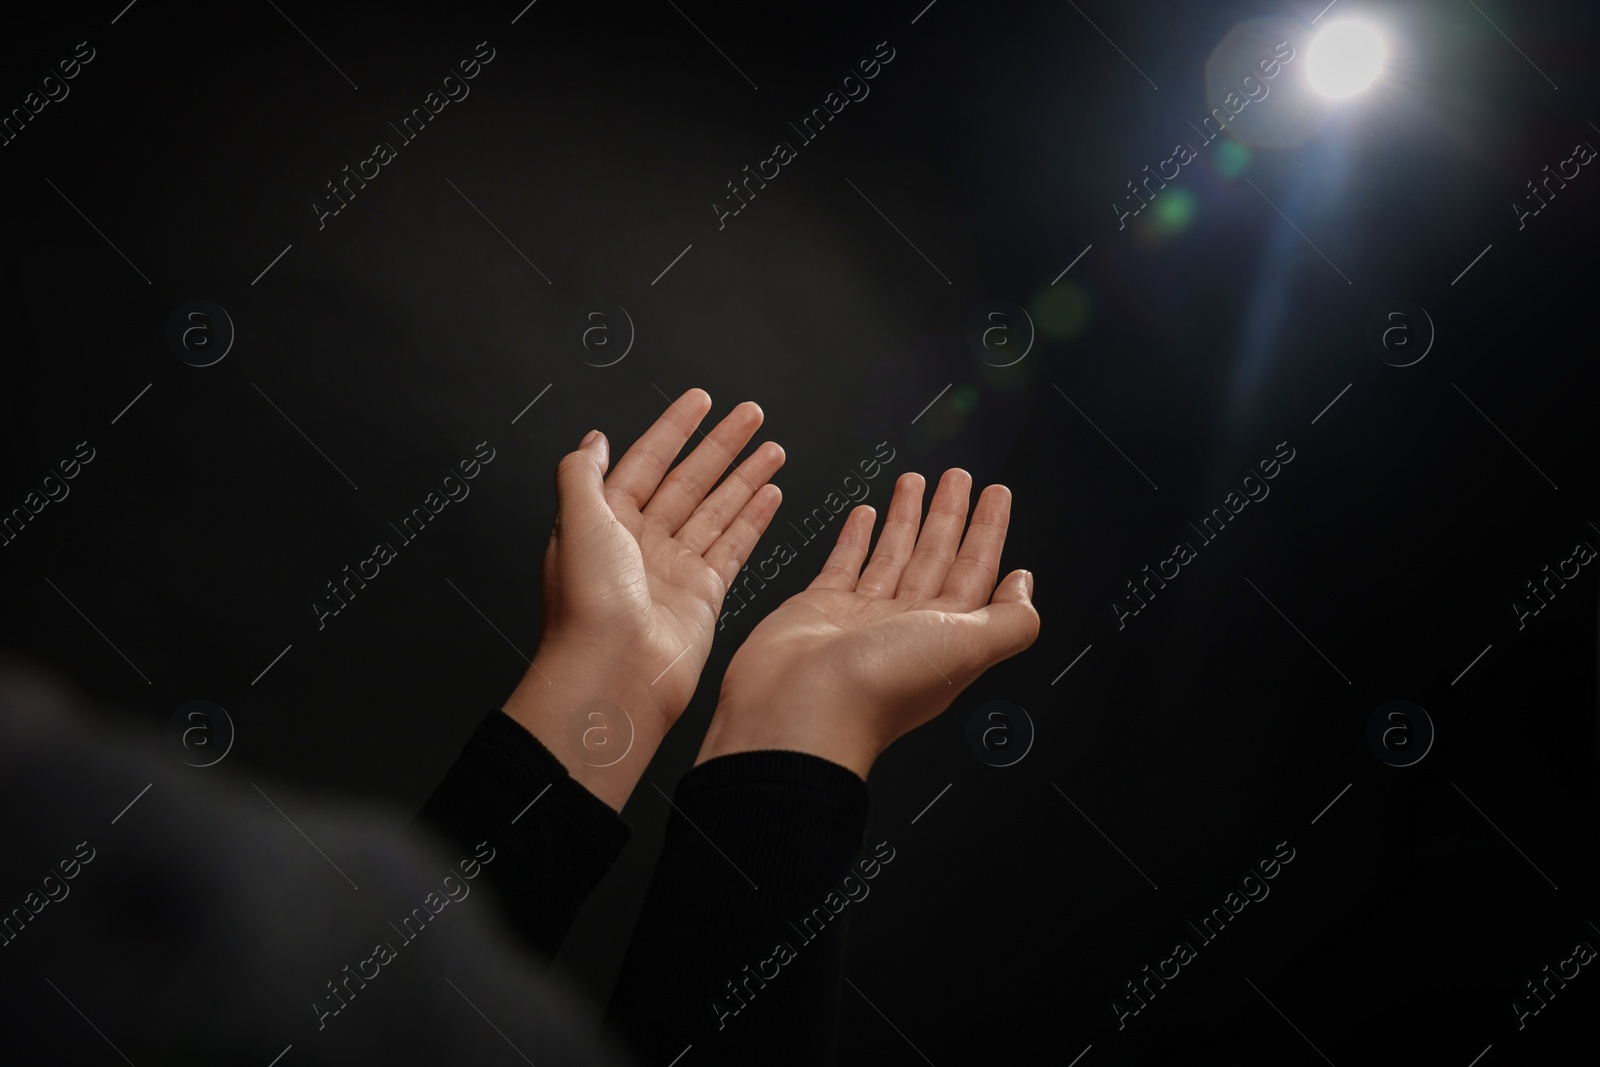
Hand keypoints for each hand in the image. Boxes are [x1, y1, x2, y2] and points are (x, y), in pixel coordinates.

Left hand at [503, 388, 784, 809]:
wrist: (613, 673)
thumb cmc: (588, 603)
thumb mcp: (575, 521)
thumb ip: (583, 473)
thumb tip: (592, 439)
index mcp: (605, 521)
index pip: (646, 461)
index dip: (674, 429)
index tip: (701, 400)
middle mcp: (640, 542)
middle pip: (688, 481)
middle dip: (720, 445)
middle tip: (751, 414)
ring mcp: (673, 568)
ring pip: (716, 510)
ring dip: (744, 477)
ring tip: (773, 448)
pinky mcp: (702, 594)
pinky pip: (733, 546)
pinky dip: (753, 519)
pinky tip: (771, 494)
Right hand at [697, 468, 1039, 779]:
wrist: (801, 710)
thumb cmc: (879, 687)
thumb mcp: (967, 646)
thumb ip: (1009, 619)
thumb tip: (1026, 587)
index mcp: (947, 634)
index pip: (976, 572)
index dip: (988, 532)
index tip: (996, 496)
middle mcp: (908, 625)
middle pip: (937, 557)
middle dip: (950, 515)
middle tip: (958, 477)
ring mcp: (864, 616)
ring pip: (894, 555)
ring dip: (907, 517)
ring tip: (914, 481)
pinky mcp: (821, 608)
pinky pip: (844, 564)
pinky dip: (856, 538)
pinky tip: (865, 516)